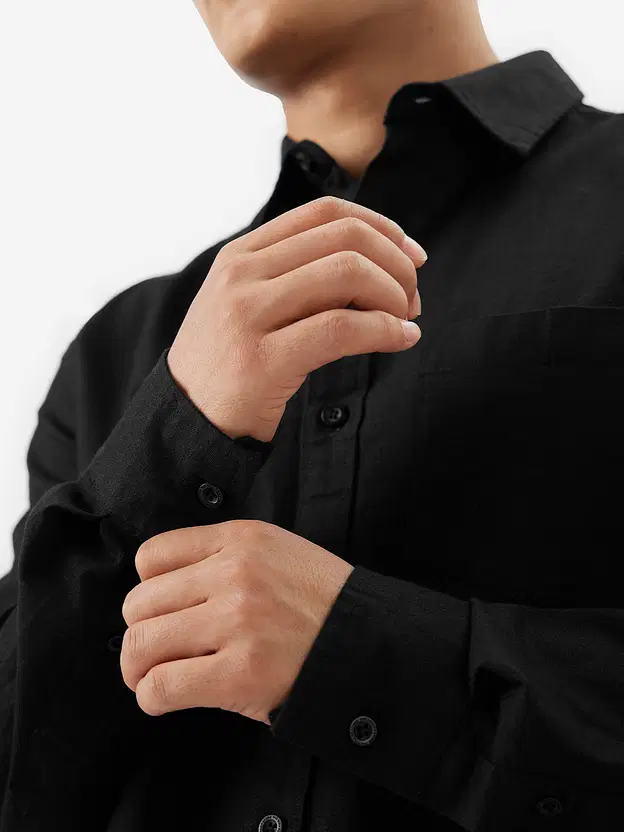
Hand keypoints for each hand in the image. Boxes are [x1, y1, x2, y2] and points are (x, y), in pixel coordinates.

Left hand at [120, 520, 354, 724]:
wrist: (367, 639)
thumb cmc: (320, 600)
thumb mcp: (276, 550)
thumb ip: (220, 557)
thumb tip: (159, 591)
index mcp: (240, 539)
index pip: (151, 556)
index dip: (148, 588)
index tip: (162, 609)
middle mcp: (233, 574)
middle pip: (138, 604)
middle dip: (141, 631)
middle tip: (155, 650)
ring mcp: (236, 622)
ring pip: (142, 644)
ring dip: (139, 667)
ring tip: (153, 675)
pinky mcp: (239, 672)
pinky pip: (162, 686)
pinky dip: (152, 696)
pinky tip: (164, 696)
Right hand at [167, 195, 425, 442]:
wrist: (187, 420)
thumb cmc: (231, 364)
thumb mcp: (251, 304)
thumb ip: (299, 278)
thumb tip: (378, 266)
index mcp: (241, 254)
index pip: (325, 212)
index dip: (382, 227)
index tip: (411, 255)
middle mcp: (241, 274)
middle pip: (345, 238)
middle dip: (396, 264)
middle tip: (412, 298)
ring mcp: (247, 314)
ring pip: (347, 274)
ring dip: (394, 296)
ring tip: (405, 320)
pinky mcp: (262, 360)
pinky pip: (342, 329)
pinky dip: (385, 331)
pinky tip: (401, 340)